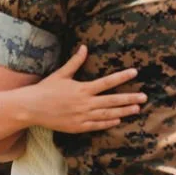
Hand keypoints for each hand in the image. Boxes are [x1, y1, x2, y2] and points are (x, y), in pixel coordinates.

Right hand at [22, 46, 146, 132]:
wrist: (31, 108)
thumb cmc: (46, 89)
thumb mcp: (61, 74)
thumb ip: (75, 61)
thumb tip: (84, 47)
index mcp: (82, 88)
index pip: (107, 82)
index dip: (122, 77)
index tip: (134, 72)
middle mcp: (85, 103)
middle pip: (112, 101)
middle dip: (130, 98)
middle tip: (144, 97)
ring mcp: (82, 116)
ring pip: (108, 115)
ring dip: (123, 112)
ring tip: (137, 109)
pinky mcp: (77, 127)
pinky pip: (97, 125)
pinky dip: (108, 123)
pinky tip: (118, 120)